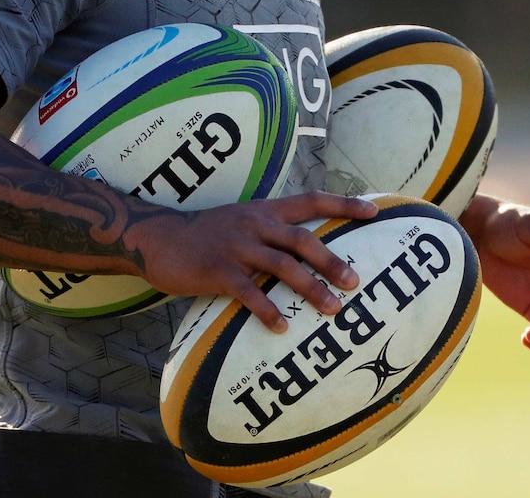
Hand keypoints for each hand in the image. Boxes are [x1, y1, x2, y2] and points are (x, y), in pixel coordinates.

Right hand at [128, 192, 377, 332]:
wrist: (156, 239)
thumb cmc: (203, 235)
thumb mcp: (239, 220)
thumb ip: (268, 229)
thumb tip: (304, 249)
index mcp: (262, 210)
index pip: (310, 200)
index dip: (342, 204)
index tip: (372, 212)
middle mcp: (253, 224)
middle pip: (302, 239)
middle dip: (332, 260)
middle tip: (355, 283)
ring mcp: (235, 246)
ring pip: (282, 266)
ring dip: (310, 289)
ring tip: (332, 309)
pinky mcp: (217, 270)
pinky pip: (248, 292)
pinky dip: (267, 310)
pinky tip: (281, 328)